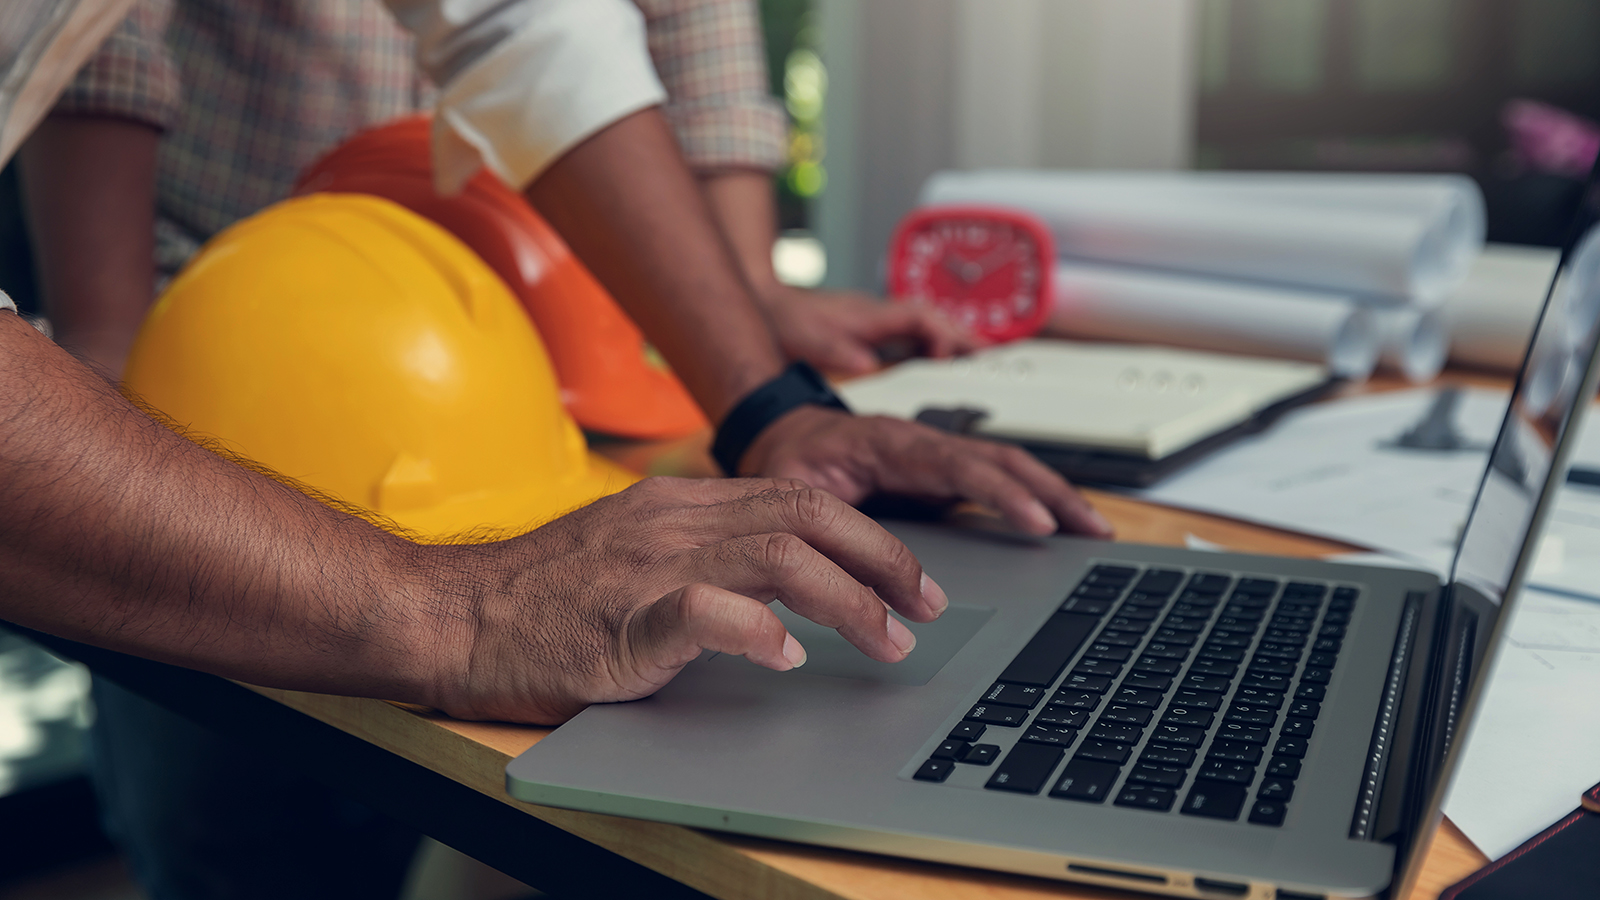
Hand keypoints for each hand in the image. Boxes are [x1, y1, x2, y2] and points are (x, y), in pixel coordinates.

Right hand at [428, 477, 948, 723]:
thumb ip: (703, 551)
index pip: (799, 498)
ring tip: (887, 638)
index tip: (910, 578)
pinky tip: (787, 655)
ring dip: (847, 600)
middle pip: (806, 515)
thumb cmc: (542, 597)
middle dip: (883, 559)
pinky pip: (704, 611)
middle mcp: (673, 522)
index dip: (869, 536)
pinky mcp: (623, 618)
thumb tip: (781, 582)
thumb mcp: (634, 552)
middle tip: (927, 604)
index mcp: (680, 503)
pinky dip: (757, 630)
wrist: (455, 615)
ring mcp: (648, 565)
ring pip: (777, 558)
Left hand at [740, 406, 1114, 539]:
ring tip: (1092, 529)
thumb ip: (818, 524)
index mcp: (891, 442)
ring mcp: (937, 452)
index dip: (1003, 494)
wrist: (778, 433)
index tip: (1038, 523)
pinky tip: (1055, 522)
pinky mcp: (942, 469)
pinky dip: (1032, 496)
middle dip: (1053, 493)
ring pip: (1008, 465)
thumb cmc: (785, 459)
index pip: (961, 464)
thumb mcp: (790, 490)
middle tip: (1092, 530)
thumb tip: (848, 570)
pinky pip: (995, 476)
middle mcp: (923, 441)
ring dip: (1053, 494)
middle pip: (1003, 459)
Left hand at [763, 284, 982, 375]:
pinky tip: (942, 365)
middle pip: (936, 322)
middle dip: (966, 338)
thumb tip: (866, 366)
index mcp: (874, 314)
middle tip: (996, 358)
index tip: (953, 359)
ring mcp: (881, 322)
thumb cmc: (789, 319)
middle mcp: (883, 315)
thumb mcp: (810, 339)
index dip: (943, 336)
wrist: (770, 305)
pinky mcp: (875, 332)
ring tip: (982, 364)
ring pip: (929, 329)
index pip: (922, 320)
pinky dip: (934, 348)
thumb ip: (838, 352)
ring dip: (954, 343)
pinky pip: (915, 338)